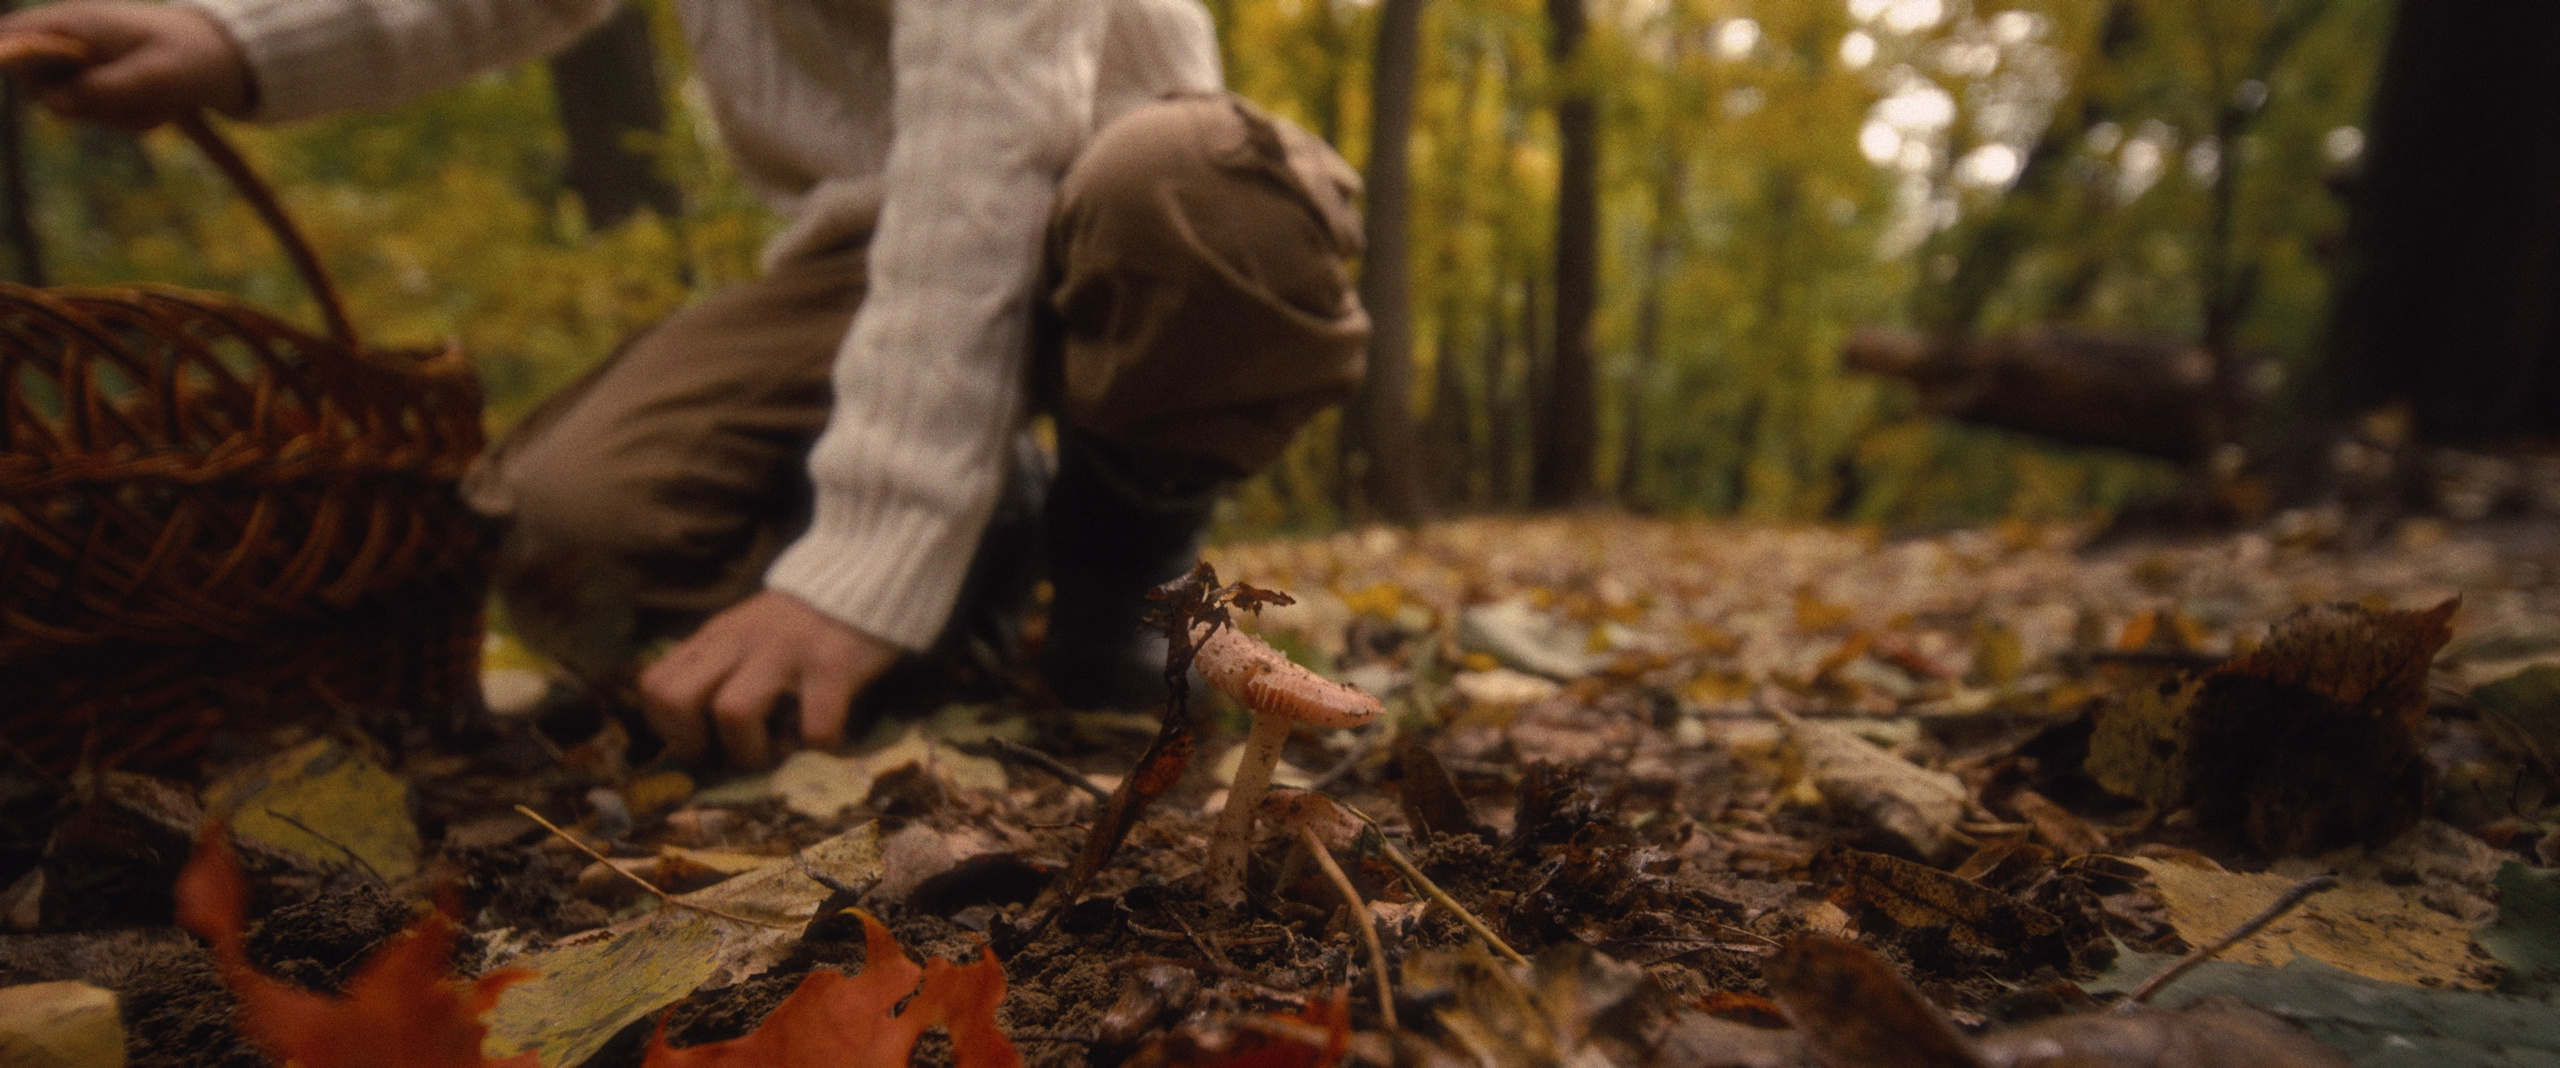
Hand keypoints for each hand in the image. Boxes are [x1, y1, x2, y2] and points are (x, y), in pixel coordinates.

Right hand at [0, 1, 249, 129]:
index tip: (52, 89)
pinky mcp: (106, 85)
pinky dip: (131, 118)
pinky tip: (162, 106)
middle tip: (130, 101)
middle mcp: (74, 42)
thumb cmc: (195, 56)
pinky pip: (102, 115)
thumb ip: (105, 88)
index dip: (10, 59)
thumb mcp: (157, 75)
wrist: (233, 58)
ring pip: (73, 107)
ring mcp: (89, 65)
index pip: (13, 35)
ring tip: (159, 100)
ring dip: (117, 113)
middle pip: (38, 85)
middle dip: (81, 103)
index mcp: (77, 22)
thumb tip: (56, 103)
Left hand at [637, 590, 896, 768]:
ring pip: (732, 712)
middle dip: (692, 743)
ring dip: (749, 751)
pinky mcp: (832, 665)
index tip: (697, 742)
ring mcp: (785, 652)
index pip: (654, 684)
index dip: (665, 726)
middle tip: (724, 756)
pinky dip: (818, 746)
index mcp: (715, 638)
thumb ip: (720, 663)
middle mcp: (740, 642)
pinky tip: (826, 741)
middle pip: (676, 699)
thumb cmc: (801, 619)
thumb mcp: (744, 631)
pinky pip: (814, 724)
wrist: (862, 573)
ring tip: (774, 754)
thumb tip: (698, 726)